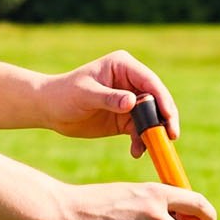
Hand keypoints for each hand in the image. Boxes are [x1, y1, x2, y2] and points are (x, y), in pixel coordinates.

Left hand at [43, 50, 180, 157]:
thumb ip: (109, 98)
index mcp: (124, 67)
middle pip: (157, 100)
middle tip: (171, 136)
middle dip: (165, 118)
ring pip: (151, 118)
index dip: (162, 99)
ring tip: (151, 148)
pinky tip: (136, 152)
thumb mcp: (85, 95)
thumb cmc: (63, 94)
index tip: (168, 117)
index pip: (150, 82)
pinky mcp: (125, 119)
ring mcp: (130, 101)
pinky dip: (141, 141)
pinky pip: (140, 130)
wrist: (49, 109)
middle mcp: (131, 82)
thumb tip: (132, 102)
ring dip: (153, 133)